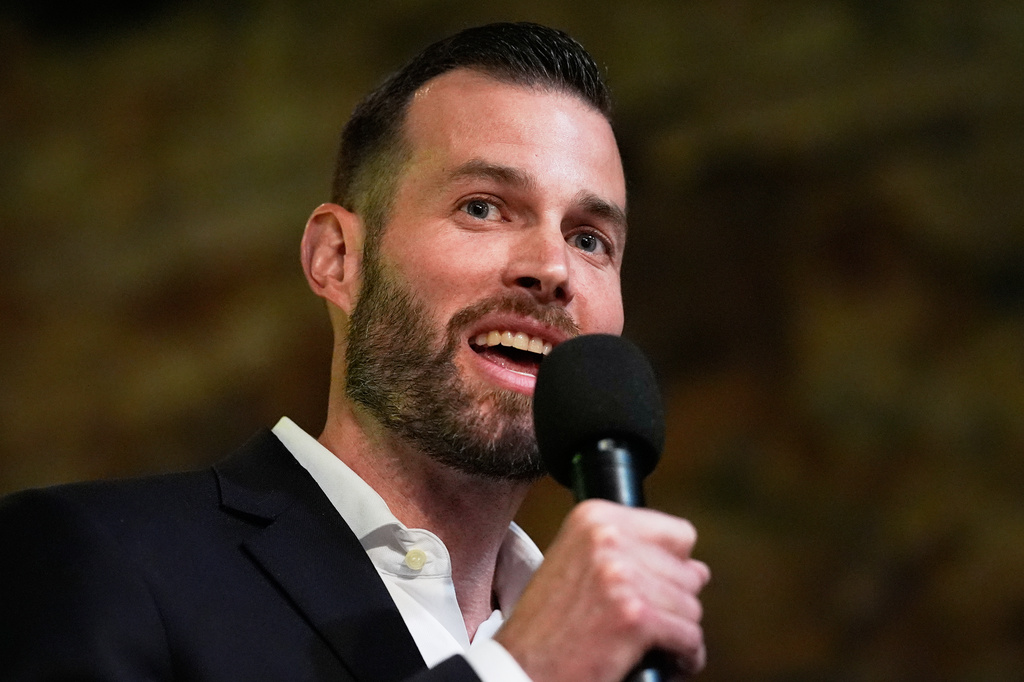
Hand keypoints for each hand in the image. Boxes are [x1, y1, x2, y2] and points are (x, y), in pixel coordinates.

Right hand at [496, 499, 708, 681]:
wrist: (520, 668)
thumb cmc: (548, 626)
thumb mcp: (579, 565)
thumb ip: (631, 554)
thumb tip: (698, 568)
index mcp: (595, 517)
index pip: (678, 533)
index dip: (669, 568)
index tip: (645, 587)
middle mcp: (608, 538)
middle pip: (689, 573)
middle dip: (673, 604)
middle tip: (642, 623)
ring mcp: (621, 576)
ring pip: (692, 608)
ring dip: (677, 632)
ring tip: (646, 643)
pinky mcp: (634, 616)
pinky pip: (689, 638)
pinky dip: (682, 657)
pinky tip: (658, 660)